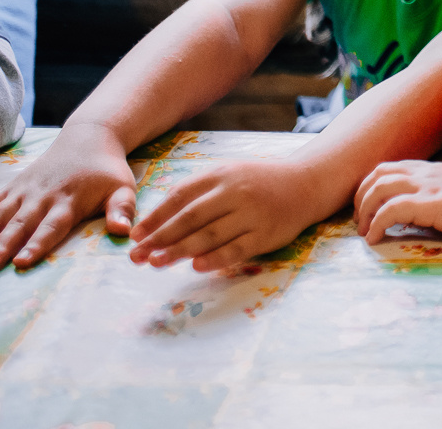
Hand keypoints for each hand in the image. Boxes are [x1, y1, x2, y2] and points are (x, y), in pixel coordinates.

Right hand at [0, 122, 136, 271]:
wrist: (89, 138)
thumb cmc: (107, 171)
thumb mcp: (123, 188)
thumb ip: (122, 209)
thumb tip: (124, 232)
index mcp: (70, 201)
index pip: (51, 227)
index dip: (37, 245)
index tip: (21, 263)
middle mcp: (43, 196)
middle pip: (20, 224)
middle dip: (2, 246)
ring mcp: (25, 190)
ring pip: (0, 214)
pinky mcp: (14, 185)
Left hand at [127, 158, 324, 271]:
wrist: (306, 183)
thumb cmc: (259, 182)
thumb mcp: (229, 175)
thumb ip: (198, 192)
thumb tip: (159, 220)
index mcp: (221, 175)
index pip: (180, 196)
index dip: (155, 217)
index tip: (135, 235)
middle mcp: (235, 192)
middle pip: (190, 218)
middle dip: (159, 238)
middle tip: (136, 256)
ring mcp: (252, 213)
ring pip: (209, 235)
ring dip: (179, 251)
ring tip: (156, 263)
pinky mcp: (266, 233)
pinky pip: (236, 249)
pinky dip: (215, 258)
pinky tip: (195, 267)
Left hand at [353, 160, 441, 243]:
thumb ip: (436, 196)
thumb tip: (416, 214)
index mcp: (431, 170)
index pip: (389, 168)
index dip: (370, 186)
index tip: (367, 208)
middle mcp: (425, 174)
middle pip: (377, 175)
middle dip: (360, 197)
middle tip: (360, 220)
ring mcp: (428, 187)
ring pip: (378, 190)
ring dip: (364, 212)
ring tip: (364, 232)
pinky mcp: (431, 205)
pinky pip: (391, 211)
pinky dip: (376, 225)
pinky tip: (375, 239)